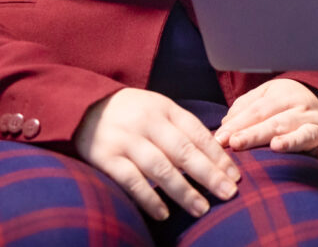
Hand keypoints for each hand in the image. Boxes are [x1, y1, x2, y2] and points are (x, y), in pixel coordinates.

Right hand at [71, 87, 239, 221]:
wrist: (82, 105)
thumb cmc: (130, 112)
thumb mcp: (157, 109)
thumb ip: (181, 128)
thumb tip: (215, 153)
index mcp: (164, 109)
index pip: (197, 133)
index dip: (218, 155)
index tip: (235, 175)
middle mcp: (147, 123)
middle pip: (184, 151)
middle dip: (209, 174)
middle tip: (229, 193)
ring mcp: (126, 140)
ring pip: (161, 168)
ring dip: (184, 190)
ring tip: (203, 208)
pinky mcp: (106, 158)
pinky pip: (131, 181)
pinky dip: (149, 198)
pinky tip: (164, 213)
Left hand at [214, 78, 317, 165]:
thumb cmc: (285, 104)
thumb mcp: (265, 96)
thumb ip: (244, 109)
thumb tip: (224, 127)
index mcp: (283, 95)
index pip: (258, 110)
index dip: (238, 124)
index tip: (220, 139)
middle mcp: (302, 108)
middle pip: (276, 122)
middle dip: (255, 134)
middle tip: (236, 144)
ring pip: (303, 133)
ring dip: (291, 141)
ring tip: (276, 146)